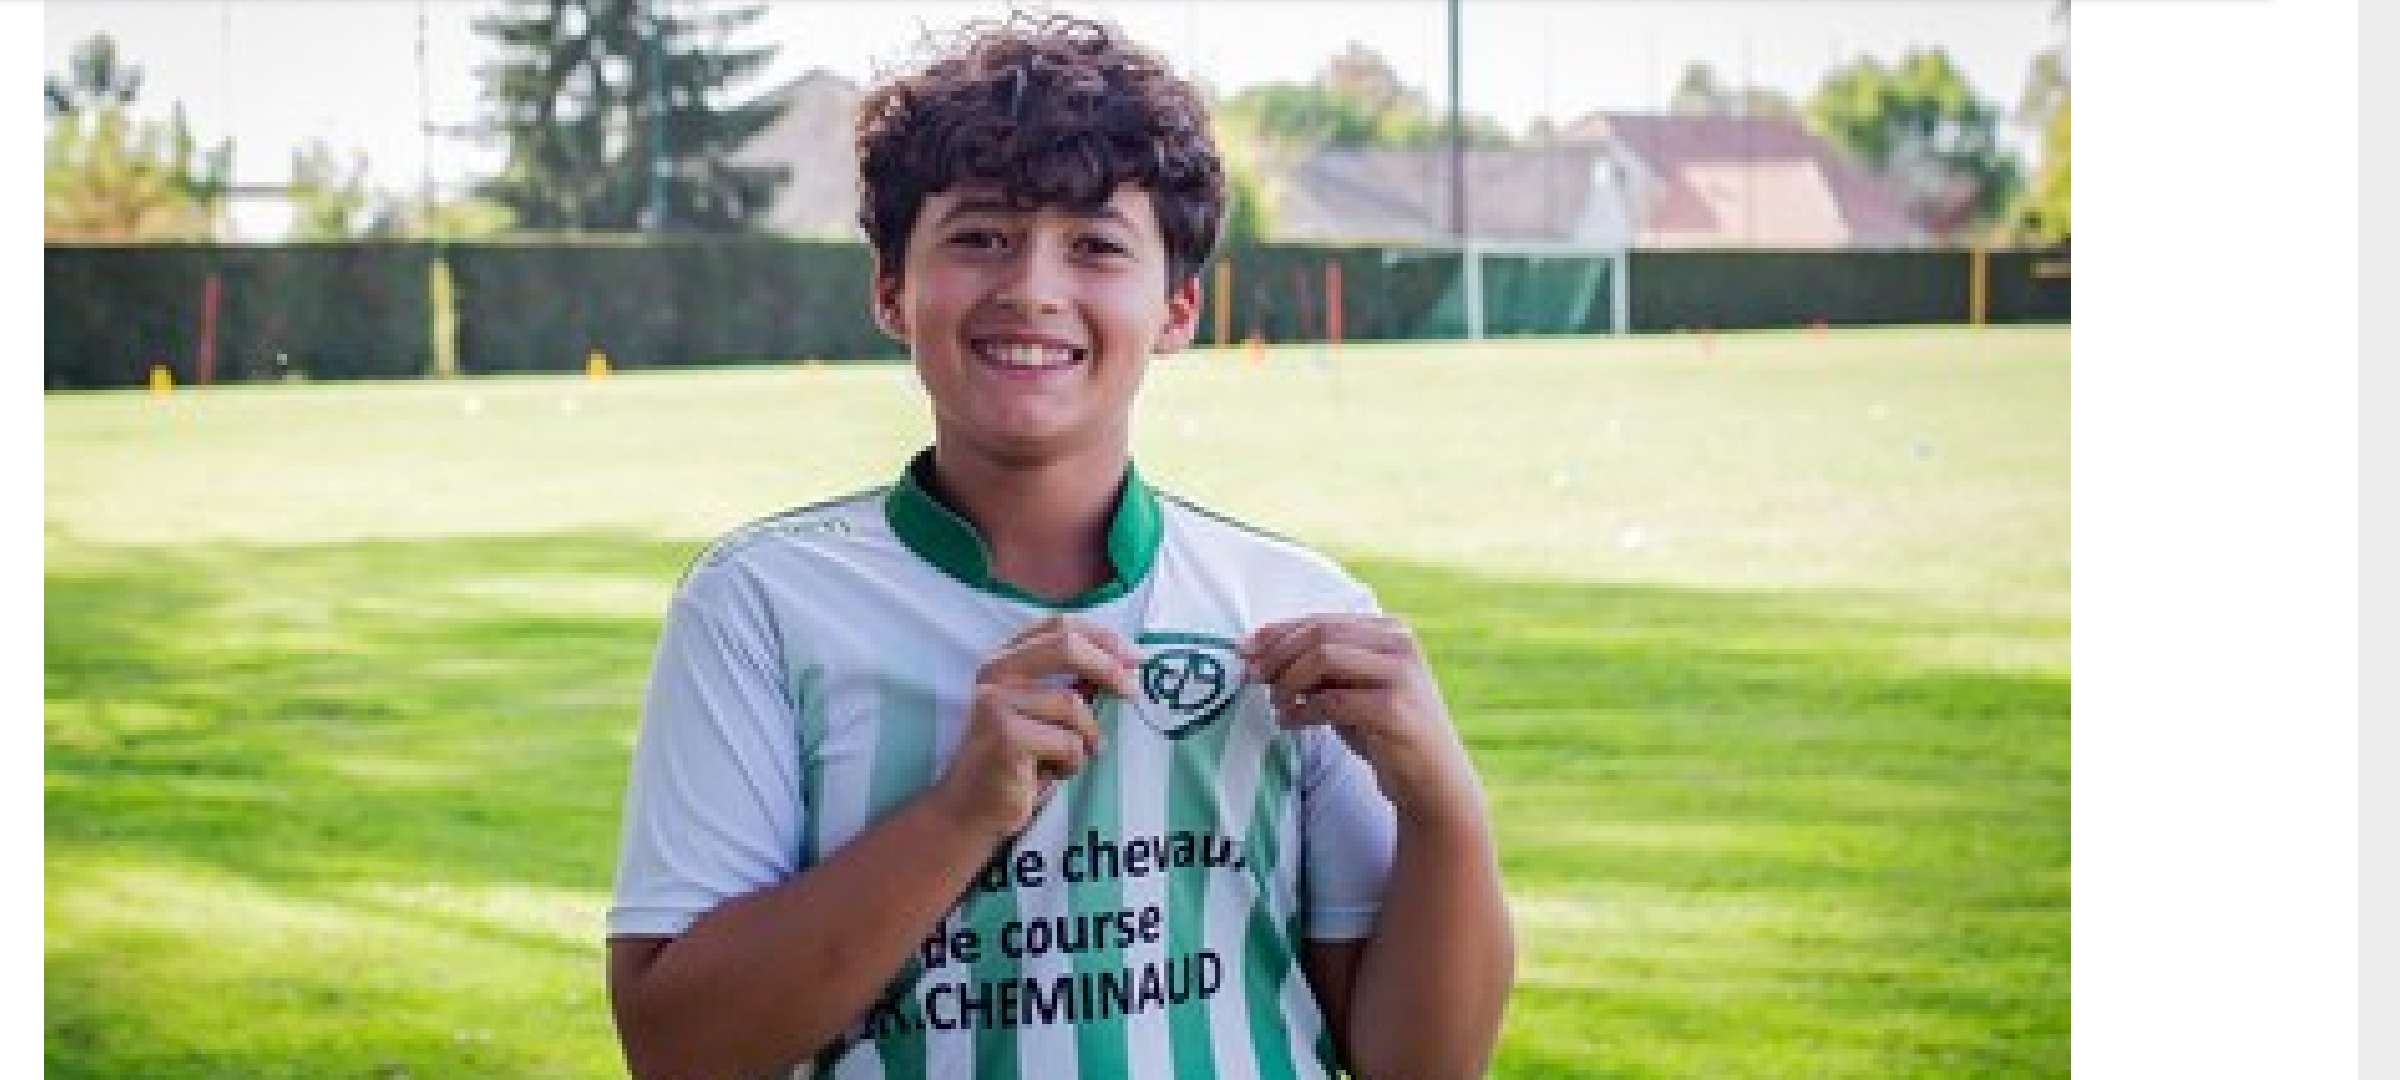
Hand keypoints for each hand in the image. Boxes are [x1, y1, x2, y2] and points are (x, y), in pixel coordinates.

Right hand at [933, 614, 1140, 841]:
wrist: (971, 808)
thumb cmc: (1016, 761)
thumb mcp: (1045, 715)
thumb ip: (1071, 685)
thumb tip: (1122, 664)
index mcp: (1005, 659)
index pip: (1058, 625)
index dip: (1101, 637)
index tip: (1134, 657)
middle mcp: (995, 673)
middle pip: (1066, 647)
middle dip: (1109, 668)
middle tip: (1134, 692)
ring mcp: (997, 702)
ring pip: (1074, 706)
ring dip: (1085, 739)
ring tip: (1068, 759)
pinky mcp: (1007, 735)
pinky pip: (1068, 742)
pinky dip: (1072, 763)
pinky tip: (1050, 774)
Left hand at [1240, 614, 1480, 821]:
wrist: (1434, 783)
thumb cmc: (1385, 734)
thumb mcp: (1352, 691)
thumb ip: (1319, 670)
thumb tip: (1262, 655)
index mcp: (1390, 631)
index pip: (1322, 620)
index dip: (1278, 632)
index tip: (1245, 648)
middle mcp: (1400, 645)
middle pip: (1319, 634)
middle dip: (1276, 654)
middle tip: (1252, 676)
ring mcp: (1401, 675)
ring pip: (1324, 657)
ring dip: (1288, 680)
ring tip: (1276, 704)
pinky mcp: (1394, 710)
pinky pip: (1331, 700)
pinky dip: (1301, 711)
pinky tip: (1288, 722)